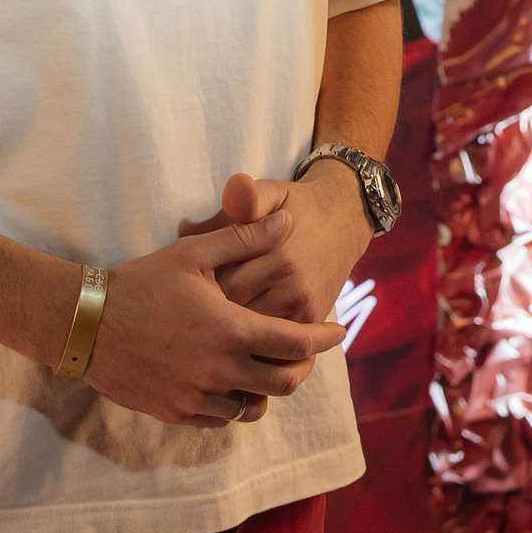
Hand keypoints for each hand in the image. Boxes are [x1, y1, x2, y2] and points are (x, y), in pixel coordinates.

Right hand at [84, 209, 342, 427]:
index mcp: (230, 331)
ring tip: (267, 367)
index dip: (324, 338)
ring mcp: (195, 397)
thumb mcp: (194, 253)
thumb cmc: (140, 282)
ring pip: (251, 407)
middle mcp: (218, 372)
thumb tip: (288, 220)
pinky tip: (231, 382)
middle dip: (303, 369)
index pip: (297, 344)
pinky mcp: (174, 412)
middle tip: (306, 353)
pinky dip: (234, 404)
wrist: (84, 324)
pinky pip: (219, 419)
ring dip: (266, 389)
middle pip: (283, 383)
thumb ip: (245, 238)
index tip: (338, 331)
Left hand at [181, 170, 369, 327]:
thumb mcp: (271, 192)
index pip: (221, 282)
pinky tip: (235, 335)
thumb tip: (187, 224)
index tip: (186, 286)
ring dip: (228, 330)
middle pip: (233, 311)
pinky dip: (253, 340)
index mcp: (277, 254)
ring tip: (207, 324)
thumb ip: (239, 203)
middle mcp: (292, 285)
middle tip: (190, 310)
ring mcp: (304, 307)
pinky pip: (276, 339)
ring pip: (252, 331)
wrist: (345, 218)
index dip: (198, 287)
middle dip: (209, 311)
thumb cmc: (296, 206)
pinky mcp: (312, 320)